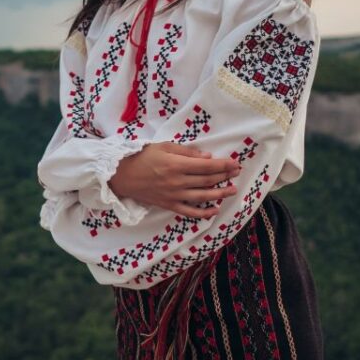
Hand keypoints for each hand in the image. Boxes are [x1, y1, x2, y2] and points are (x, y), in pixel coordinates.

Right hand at [108, 142, 241, 218]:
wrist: (122, 175)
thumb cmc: (142, 156)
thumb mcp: (164, 147)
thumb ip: (187, 152)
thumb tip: (208, 158)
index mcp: (176, 165)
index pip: (207, 166)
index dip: (223, 165)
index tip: (235, 163)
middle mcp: (177, 182)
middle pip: (207, 180)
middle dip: (225, 176)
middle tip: (237, 173)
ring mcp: (173, 196)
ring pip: (202, 197)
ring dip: (220, 194)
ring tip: (232, 190)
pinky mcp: (168, 205)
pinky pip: (189, 211)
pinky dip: (202, 213)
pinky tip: (213, 210)